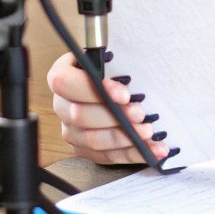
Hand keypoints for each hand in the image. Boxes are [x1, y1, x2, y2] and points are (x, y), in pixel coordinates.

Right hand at [46, 53, 170, 164]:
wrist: (116, 84)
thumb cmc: (113, 68)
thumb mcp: (110, 56)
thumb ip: (111, 59)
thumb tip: (121, 64)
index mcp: (61, 76)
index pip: (65, 83)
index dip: (92, 89)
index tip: (123, 94)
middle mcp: (62, 105)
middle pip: (80, 116)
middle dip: (115, 117)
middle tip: (140, 114)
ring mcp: (71, 130)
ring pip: (93, 140)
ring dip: (125, 138)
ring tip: (148, 132)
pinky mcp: (84, 149)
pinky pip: (107, 156)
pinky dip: (133, 154)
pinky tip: (153, 150)